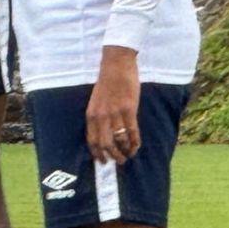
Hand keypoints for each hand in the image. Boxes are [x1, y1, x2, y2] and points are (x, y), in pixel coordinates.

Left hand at [86, 46, 141, 164]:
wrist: (116, 66)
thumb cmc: (107, 82)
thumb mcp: (97, 101)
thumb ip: (99, 116)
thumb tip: (105, 132)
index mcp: (91, 115)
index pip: (92, 141)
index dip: (98, 154)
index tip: (103, 161)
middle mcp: (101, 117)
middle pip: (105, 144)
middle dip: (112, 156)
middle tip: (119, 161)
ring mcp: (115, 113)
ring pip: (119, 140)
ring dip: (124, 151)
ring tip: (129, 155)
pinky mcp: (129, 109)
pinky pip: (132, 130)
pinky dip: (134, 141)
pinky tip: (137, 145)